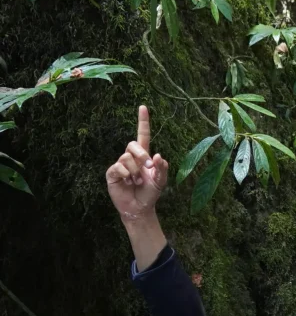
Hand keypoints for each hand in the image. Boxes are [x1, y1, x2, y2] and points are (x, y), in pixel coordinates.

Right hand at [105, 105, 168, 223]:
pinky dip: (126, 175)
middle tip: (147, 167)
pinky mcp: (112, 173)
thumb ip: (162, 168)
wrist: (139, 207)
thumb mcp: (161, 181)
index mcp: (144, 156)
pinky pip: (118, 167)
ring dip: (135, 170)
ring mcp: (120, 164)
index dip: (143, 122)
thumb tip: (159, 156)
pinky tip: (128, 182)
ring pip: (126, 157)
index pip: (142, 135)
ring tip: (137, 181)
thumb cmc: (150, 193)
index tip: (143, 107)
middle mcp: (131, 157)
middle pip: (133, 144)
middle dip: (142, 155)